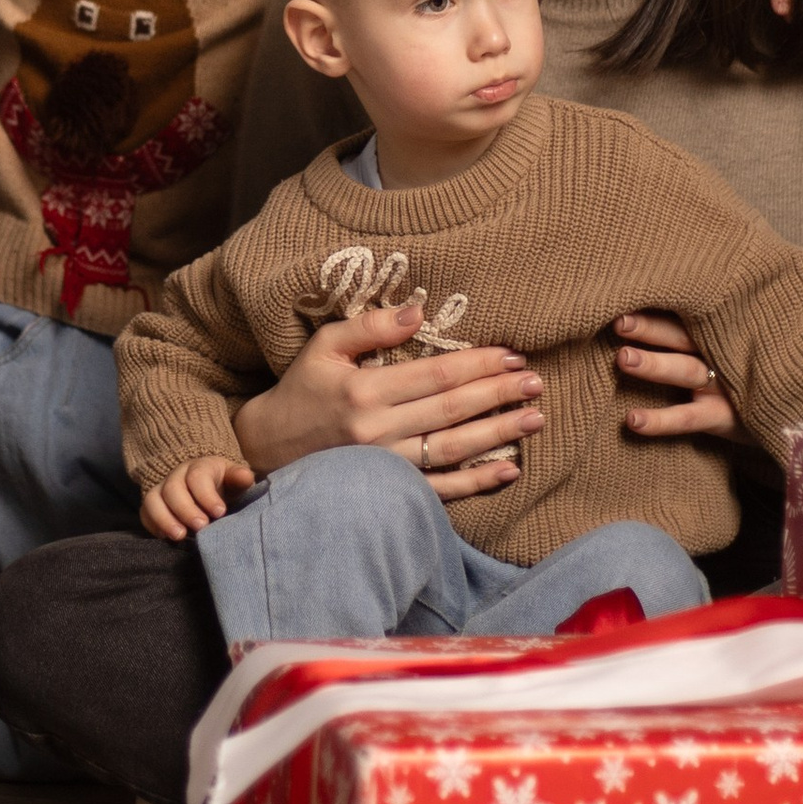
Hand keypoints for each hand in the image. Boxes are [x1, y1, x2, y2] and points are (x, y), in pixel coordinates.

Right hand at [141, 454, 253, 540]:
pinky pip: (145, 513)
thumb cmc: (223, 486)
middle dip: (186, 509)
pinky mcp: (152, 504)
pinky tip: (165, 537)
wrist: (204, 484)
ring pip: (153, 500)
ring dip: (165, 519)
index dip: (207, 495)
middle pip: (173, 489)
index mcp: (199, 467)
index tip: (220, 513)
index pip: (197, 477)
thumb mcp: (234, 479)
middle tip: (201, 526)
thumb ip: (240, 478)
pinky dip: (152, 525)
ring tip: (179, 536)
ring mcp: (161, 489)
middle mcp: (176, 476)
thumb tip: (247, 477)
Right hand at [232, 301, 542, 505]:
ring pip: (453, 449)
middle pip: (451, 409)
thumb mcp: (324, 346)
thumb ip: (370, 327)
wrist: (267, 449)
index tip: (511, 354)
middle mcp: (377, 430)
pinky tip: (508, 469)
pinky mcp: (389, 492)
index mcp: (363, 390)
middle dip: (498, 394)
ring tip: (534, 419)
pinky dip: (476, 482)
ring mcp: (385, 466)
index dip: (478, 363)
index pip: (435, 374)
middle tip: (535, 382)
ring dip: (498, 434)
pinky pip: (440, 490)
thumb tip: (419, 310)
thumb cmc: (301, 390)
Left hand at [609, 310, 741, 439]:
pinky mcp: (726, 417)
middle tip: (619, 321)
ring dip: (655, 365)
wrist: (787, 410)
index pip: (685, 313)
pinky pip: (689, 418)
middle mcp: (720, 354)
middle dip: (651, 328)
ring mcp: (724, 385)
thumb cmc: (741, 368)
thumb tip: (638, 304)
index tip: (623, 297)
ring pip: (686, 371)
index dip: (656, 307)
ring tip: (622, 359)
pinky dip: (661, 420)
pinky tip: (632, 420)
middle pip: (683, 335)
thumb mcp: (727, 341)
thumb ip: (695, 326)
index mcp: (716, 331)